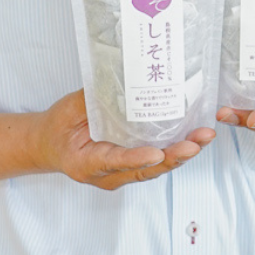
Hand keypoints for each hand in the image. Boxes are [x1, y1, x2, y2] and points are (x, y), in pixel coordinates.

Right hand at [35, 90, 215, 191]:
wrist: (50, 145)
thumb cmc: (57, 128)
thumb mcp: (67, 110)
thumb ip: (91, 101)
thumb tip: (118, 80)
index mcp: (86, 163)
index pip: (114, 162)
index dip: (136, 159)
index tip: (156, 154)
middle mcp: (107, 174)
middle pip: (145, 170)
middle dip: (173, 157)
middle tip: (196, 144)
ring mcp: (121, 172)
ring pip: (156, 167)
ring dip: (182, 153)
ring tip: (204, 138)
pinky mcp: (132, 164)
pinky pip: (156, 160)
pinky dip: (176, 149)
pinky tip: (195, 136)